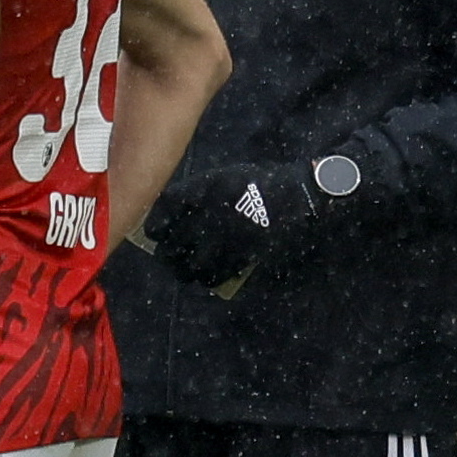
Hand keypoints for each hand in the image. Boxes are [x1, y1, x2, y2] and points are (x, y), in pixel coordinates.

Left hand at [140, 159, 322, 289]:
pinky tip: (210, 275)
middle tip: (169, 258)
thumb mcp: (226, 178)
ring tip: (186, 271)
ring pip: (191, 266)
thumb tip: (176, 219)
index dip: (156, 226)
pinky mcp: (241, 257)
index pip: (165, 210)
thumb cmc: (262, 184)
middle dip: (167, 255)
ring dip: (185, 271)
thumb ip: (199, 195)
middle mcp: (209, 215)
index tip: (156, 234)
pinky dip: (209, 278)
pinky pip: (216, 275)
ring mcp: (225, 239)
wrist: (300, 196)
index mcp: (203, 189)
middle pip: (173, 244)